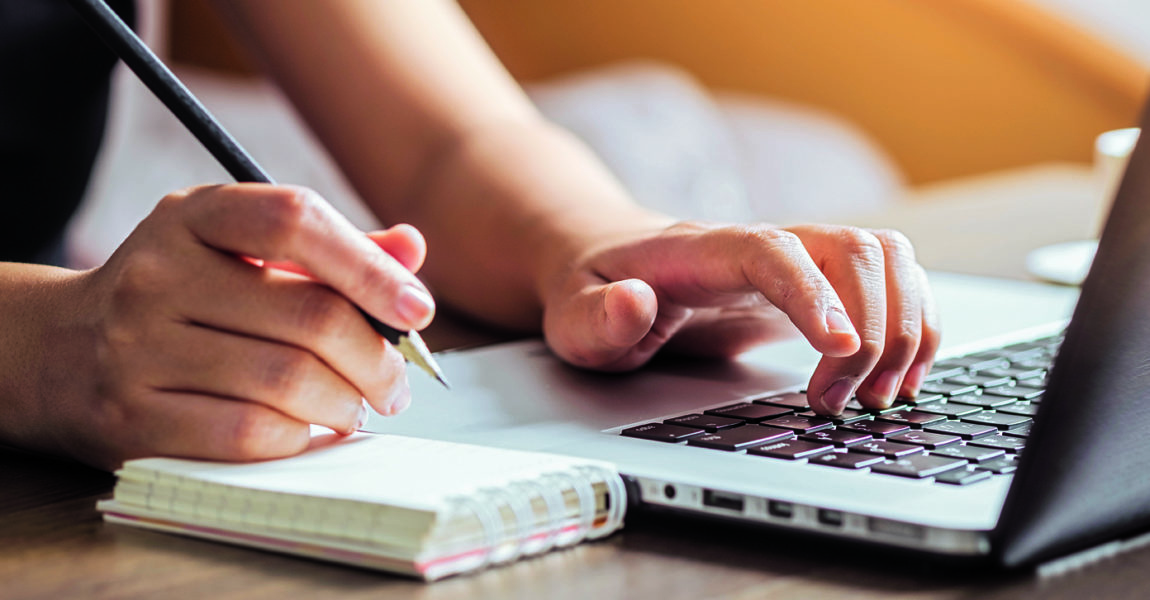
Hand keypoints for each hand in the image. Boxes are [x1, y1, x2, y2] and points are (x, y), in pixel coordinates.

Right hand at [40, 184, 433, 468]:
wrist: (57, 350)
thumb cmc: (178, 296)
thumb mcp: (237, 250)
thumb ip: (327, 249)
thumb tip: (411, 251)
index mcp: (193, 216)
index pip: (295, 220)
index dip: (370, 267)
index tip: (417, 308)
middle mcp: (158, 274)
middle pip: (308, 316)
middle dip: (376, 359)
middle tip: (395, 383)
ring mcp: (137, 347)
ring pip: (286, 381)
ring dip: (345, 403)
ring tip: (356, 406)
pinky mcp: (131, 417)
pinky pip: (248, 434)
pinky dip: (298, 437)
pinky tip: (308, 430)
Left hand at [541, 221, 939, 414]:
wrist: (610, 265)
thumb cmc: (595, 291)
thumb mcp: (573, 315)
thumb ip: (597, 317)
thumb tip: (633, 303)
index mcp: (701, 249)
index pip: (772, 251)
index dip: (813, 294)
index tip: (840, 350)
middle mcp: (761, 243)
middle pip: (850, 249)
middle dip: (870, 329)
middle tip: (840, 402)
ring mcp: (796, 259)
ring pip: (884, 258)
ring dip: (904, 326)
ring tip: (880, 395)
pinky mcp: (816, 283)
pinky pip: (891, 281)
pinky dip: (913, 324)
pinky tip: (899, 375)